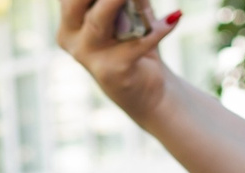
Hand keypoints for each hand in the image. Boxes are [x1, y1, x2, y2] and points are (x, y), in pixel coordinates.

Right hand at [59, 0, 182, 119]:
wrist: (149, 91)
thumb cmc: (136, 42)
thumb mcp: (131, 8)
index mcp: (70, 19)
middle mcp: (71, 37)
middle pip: (74, 1)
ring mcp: (88, 56)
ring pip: (99, 20)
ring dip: (119, 0)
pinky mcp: (111, 72)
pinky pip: (135, 44)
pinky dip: (157, 30)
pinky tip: (174, 18)